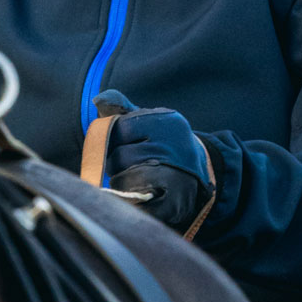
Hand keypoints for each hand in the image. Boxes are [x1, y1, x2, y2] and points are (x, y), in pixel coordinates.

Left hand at [93, 93, 217, 237]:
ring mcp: (176, 174)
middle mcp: (173, 145)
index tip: (118, 145)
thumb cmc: (165, 144)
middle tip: (122, 166)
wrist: (203, 173)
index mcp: (166, 121)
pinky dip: (129, 201)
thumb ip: (123, 109)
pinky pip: (137, 202)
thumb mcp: (150, 121)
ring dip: (119, 183)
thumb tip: (99, 100)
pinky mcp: (174, 201)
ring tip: (129, 180)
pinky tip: (132, 197)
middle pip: (121, 157)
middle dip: (114, 164)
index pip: (121, 127)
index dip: (112, 139)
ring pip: (125, 180)